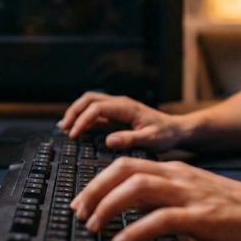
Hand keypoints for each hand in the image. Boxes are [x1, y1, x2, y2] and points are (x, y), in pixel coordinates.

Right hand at [58, 91, 184, 151]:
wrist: (176, 130)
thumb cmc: (166, 134)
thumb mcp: (151, 140)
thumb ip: (130, 139)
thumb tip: (108, 140)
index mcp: (126, 107)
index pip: (97, 107)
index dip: (83, 120)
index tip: (74, 134)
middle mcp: (120, 104)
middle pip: (89, 99)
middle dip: (74, 112)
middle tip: (64, 129)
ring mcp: (117, 108)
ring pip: (90, 103)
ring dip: (76, 112)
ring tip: (65, 128)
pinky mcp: (116, 116)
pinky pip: (95, 112)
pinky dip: (83, 118)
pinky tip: (76, 129)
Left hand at [71, 157, 240, 240]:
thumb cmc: (238, 210)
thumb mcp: (195, 196)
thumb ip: (168, 199)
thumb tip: (139, 211)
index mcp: (176, 171)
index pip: (127, 165)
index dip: (100, 181)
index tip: (83, 200)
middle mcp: (178, 177)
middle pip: (125, 171)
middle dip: (95, 189)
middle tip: (79, 211)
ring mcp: (189, 195)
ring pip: (137, 188)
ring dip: (108, 206)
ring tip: (93, 226)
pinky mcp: (201, 217)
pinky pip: (160, 219)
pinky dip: (136, 230)